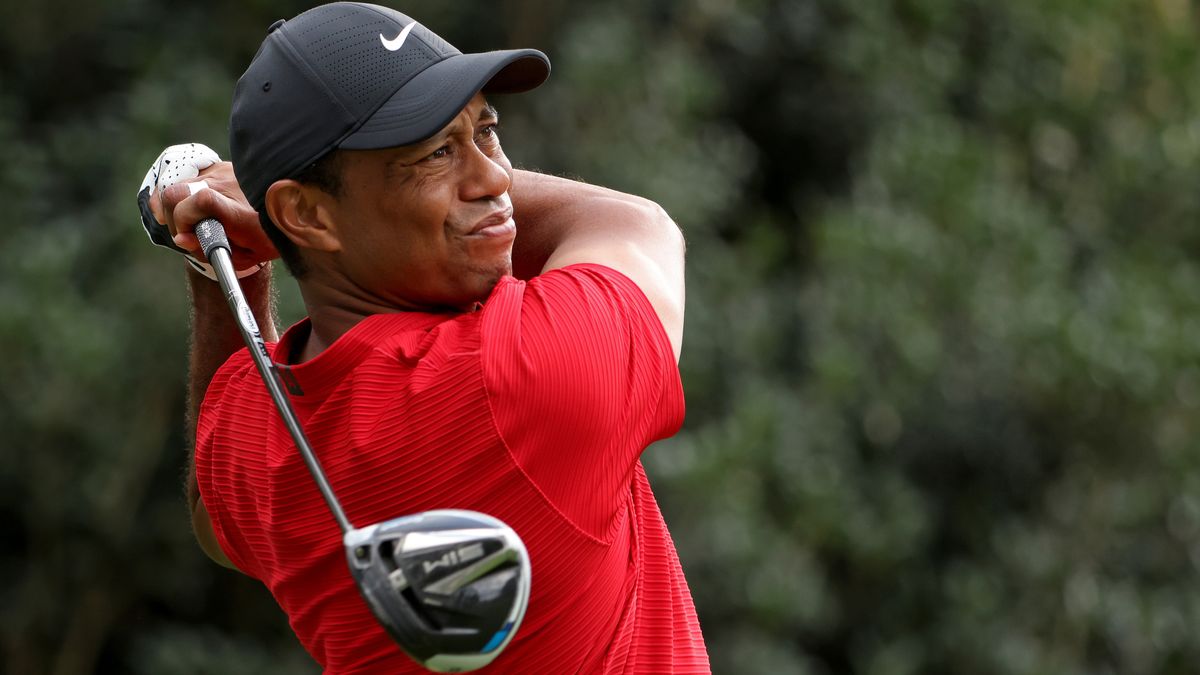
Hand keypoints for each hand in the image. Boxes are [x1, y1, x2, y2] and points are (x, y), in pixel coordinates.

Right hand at [137, 144, 277, 276]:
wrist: (296, 207)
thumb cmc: (270, 236)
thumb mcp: (246, 256)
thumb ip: (211, 250)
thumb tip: (181, 239)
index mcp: (239, 213)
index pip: (202, 201)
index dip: (184, 220)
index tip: (187, 237)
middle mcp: (228, 186)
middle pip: (176, 193)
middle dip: (173, 217)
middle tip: (187, 233)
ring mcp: (221, 172)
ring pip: (177, 184)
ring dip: (176, 205)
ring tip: (190, 221)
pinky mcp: (219, 166)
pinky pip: (188, 176)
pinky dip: (183, 193)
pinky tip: (192, 207)